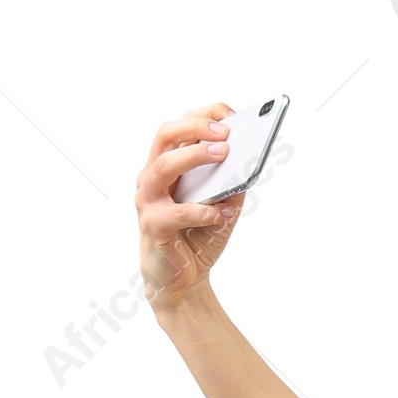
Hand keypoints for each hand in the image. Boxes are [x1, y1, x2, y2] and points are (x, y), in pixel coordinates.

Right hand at [135, 104, 244, 311]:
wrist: (182, 283)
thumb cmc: (198, 238)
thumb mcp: (222, 207)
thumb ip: (231, 184)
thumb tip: (249, 161)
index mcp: (167, 165)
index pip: (179, 128)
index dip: (203, 115)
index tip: (230, 114)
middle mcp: (152, 177)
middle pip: (166, 135)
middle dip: (196, 127)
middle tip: (225, 132)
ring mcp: (148, 200)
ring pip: (164, 166)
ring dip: (194, 156)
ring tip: (224, 154)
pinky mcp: (152, 226)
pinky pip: (178, 213)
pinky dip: (204, 212)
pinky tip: (224, 215)